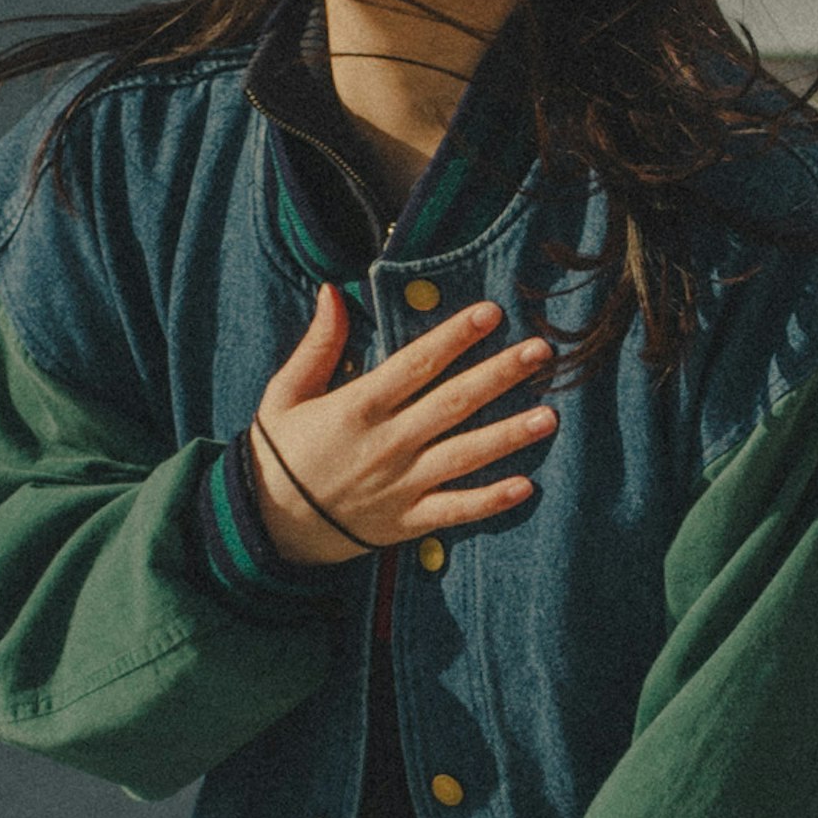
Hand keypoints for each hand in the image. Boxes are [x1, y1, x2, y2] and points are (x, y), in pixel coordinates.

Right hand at [249, 284, 555, 564]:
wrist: (268, 526)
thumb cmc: (279, 453)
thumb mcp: (285, 393)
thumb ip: (317, 345)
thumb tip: (332, 292)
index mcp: (358, 407)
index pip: (416, 363)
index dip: (455, 336)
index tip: (491, 313)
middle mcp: (387, 443)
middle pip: (453, 402)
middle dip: (499, 374)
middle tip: (541, 351)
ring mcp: (401, 484)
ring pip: (464, 455)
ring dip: (509, 435)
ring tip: (550, 415)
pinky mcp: (409, 520)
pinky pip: (456, 509)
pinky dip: (490, 500)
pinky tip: (527, 485)